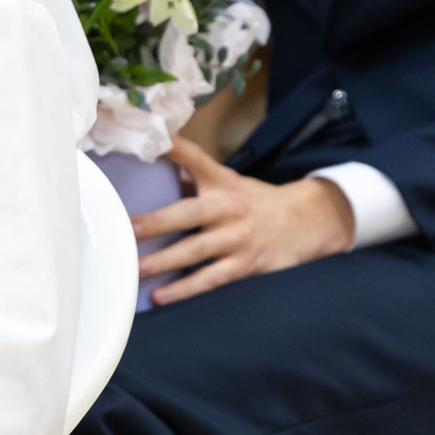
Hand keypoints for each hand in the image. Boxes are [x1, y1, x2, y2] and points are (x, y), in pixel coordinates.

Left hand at [133, 137, 355, 303]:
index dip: (176, 148)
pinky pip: (211, 279)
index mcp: (222, 182)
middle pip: (190, 213)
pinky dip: (185, 289)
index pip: (197, 159)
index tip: (155, 138)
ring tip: (135, 269)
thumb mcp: (229, 181)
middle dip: (157, 222)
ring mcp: (238, 238)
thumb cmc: (253, 202)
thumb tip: (155, 158)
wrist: (306, 223)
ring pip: (196, 250)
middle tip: (128, 228)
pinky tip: (161, 296)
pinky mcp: (244, 265)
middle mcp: (229, 208)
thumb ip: (194, 175)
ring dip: (164, 261)